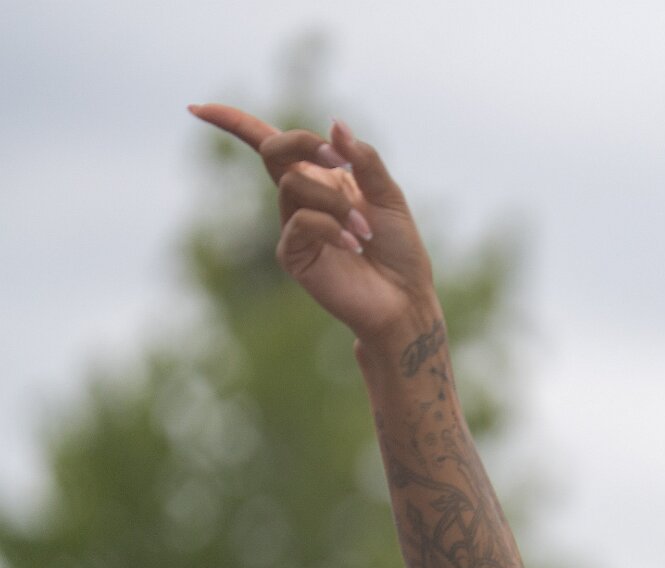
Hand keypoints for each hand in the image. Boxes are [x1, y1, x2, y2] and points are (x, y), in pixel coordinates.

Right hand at [187, 105, 436, 341]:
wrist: (404, 298)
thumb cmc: (399, 248)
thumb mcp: (388, 195)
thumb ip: (364, 160)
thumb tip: (335, 124)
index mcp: (320, 178)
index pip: (269, 144)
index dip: (232, 123)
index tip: (196, 108)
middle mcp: (300, 199)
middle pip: (273, 150)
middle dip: (304, 144)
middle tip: (342, 164)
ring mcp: (292, 227)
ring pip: (294, 185)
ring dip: (336, 202)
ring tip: (363, 232)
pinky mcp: (292, 255)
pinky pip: (300, 221)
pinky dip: (331, 227)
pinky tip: (354, 245)